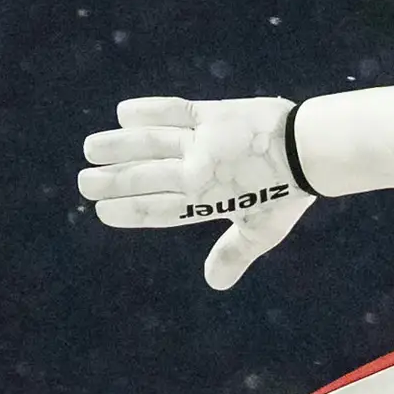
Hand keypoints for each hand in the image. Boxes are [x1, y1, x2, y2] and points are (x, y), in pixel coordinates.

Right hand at [78, 95, 317, 288]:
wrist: (309, 150)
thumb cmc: (288, 194)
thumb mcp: (261, 231)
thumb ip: (234, 254)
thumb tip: (214, 283)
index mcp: (206, 203)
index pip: (157, 209)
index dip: (127, 211)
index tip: (102, 211)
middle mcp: (197, 172)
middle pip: (144, 177)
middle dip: (112, 181)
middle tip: (84, 181)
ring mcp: (202, 141)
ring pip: (150, 143)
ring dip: (118, 146)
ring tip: (91, 148)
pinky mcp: (212, 114)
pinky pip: (173, 110)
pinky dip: (148, 109)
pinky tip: (124, 112)